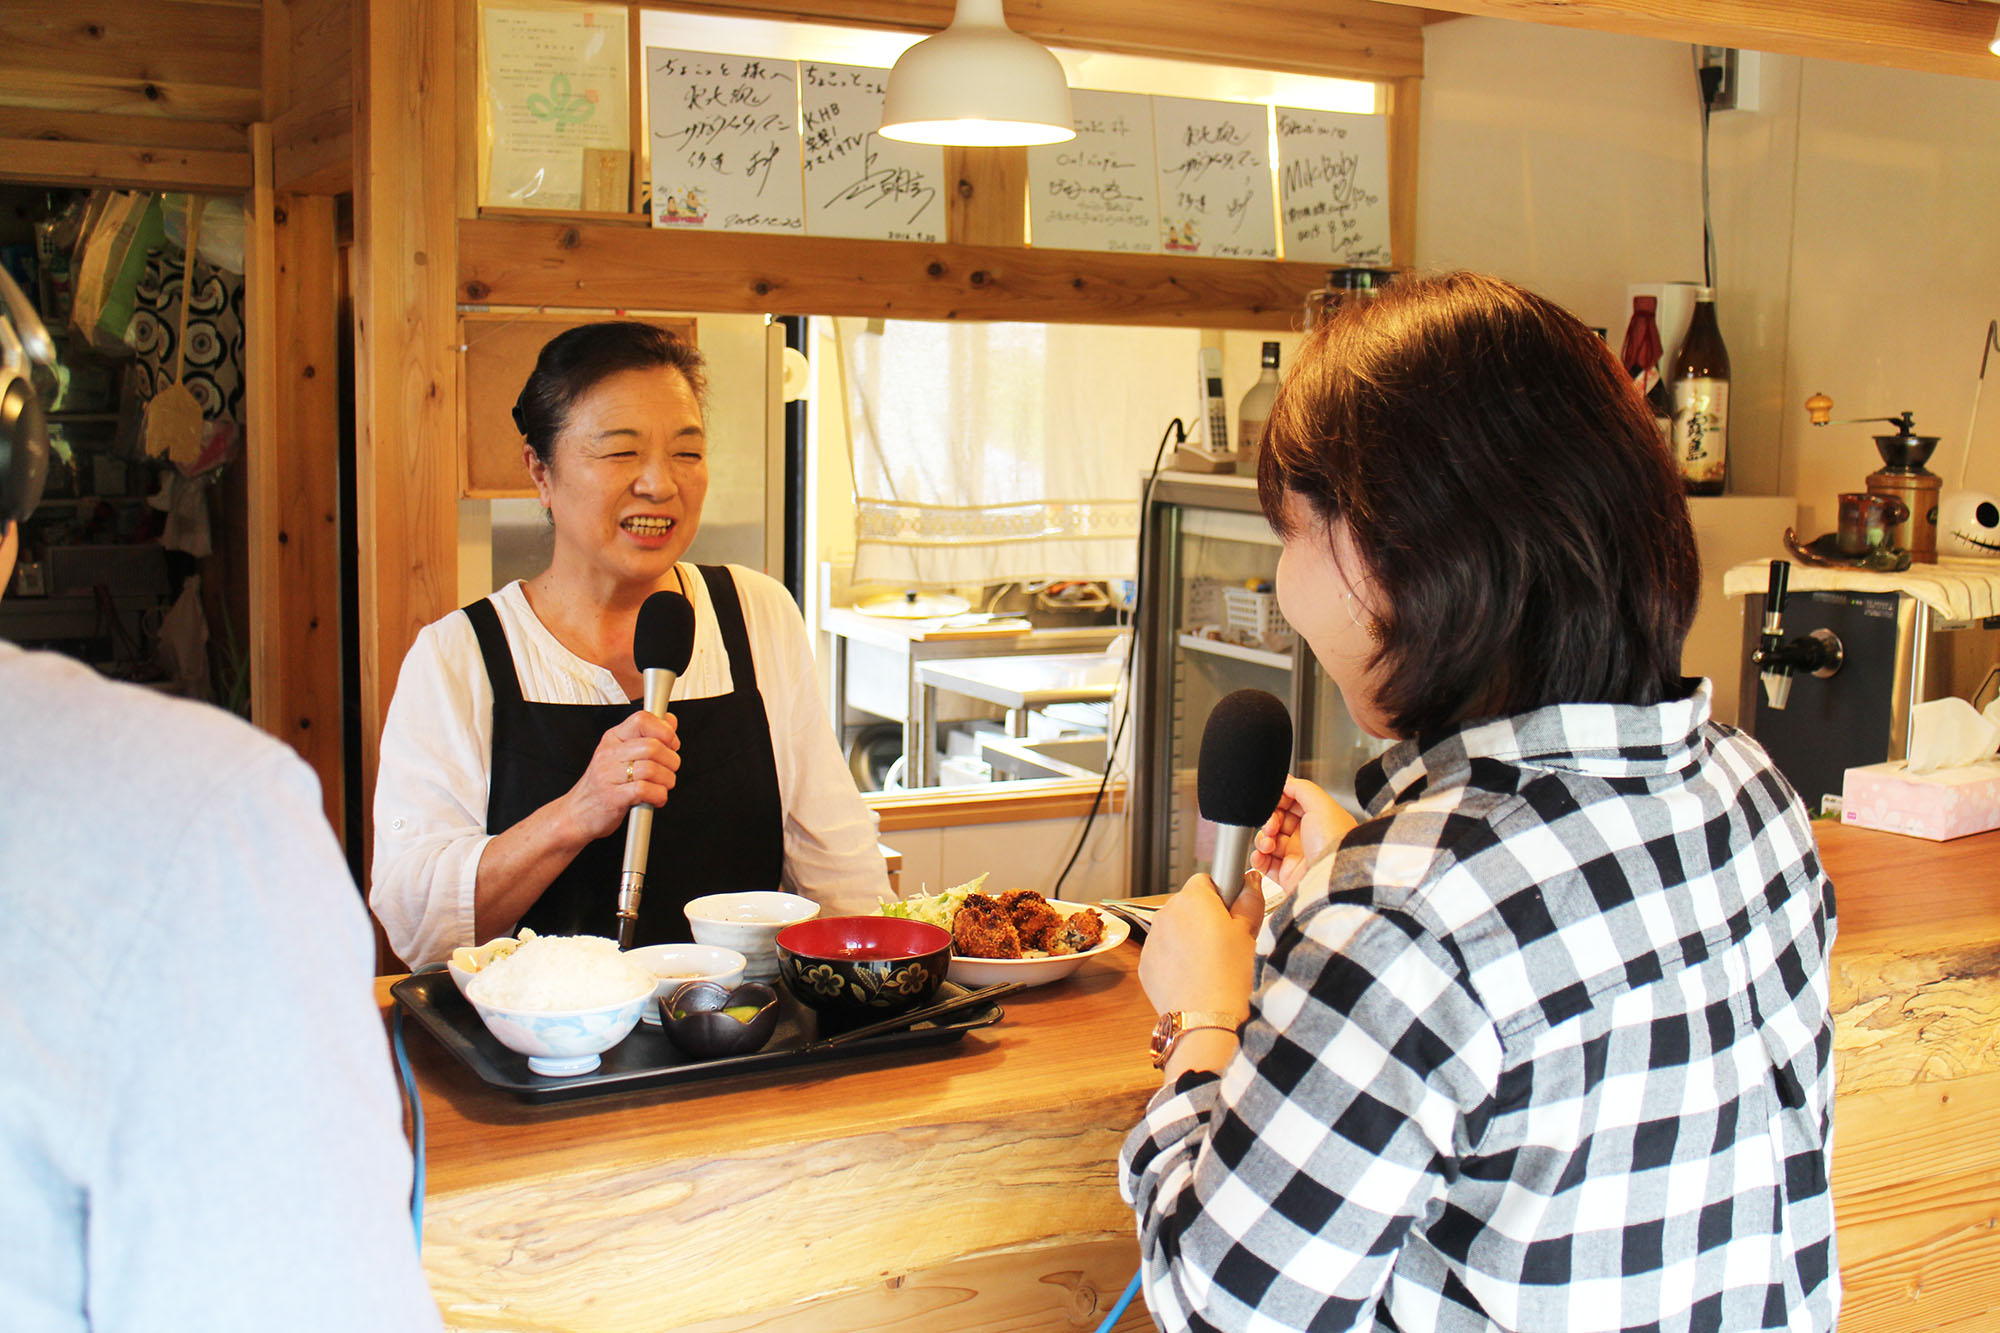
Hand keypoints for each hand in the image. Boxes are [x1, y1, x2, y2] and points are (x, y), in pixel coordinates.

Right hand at [561, 710, 680, 844]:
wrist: (576, 814)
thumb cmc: (603, 785)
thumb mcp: (622, 755)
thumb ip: (647, 737)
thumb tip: (670, 721)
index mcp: (613, 739)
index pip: (642, 719)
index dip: (664, 730)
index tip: (671, 744)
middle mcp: (609, 754)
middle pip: (653, 746)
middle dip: (671, 761)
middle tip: (669, 770)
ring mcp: (608, 775)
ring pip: (652, 769)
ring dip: (667, 780)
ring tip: (663, 786)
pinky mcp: (612, 797)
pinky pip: (645, 790)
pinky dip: (659, 796)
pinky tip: (655, 798)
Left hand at [1138, 872, 1263, 1021]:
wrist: (1205, 1017)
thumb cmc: (1229, 973)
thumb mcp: (1248, 932)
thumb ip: (1249, 899)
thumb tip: (1249, 880)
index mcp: (1193, 898)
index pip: (1205, 880)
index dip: (1220, 897)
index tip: (1230, 916)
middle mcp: (1166, 912)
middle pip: (1187, 905)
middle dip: (1203, 918)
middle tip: (1223, 943)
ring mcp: (1152, 938)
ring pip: (1174, 928)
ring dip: (1187, 938)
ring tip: (1208, 964)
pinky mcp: (1145, 962)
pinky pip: (1163, 951)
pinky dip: (1175, 959)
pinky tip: (1192, 976)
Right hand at [1251, 776, 1357, 891]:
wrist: (1333, 876)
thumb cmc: (1334, 842)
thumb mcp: (1321, 804)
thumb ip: (1300, 787)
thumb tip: (1285, 781)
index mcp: (1319, 818)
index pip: (1292, 803)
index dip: (1279, 801)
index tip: (1273, 801)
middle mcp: (1308, 836)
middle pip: (1277, 821)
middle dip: (1269, 820)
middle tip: (1273, 825)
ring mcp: (1296, 856)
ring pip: (1268, 841)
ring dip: (1263, 839)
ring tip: (1269, 843)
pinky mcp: (1286, 875)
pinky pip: (1264, 863)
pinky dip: (1258, 858)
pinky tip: (1261, 854)